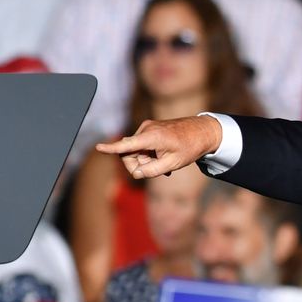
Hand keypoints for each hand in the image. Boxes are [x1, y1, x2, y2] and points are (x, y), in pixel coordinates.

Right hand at [94, 116, 222, 179]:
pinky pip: (141, 146)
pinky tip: (163, 161)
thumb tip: (136, 173)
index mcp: (151, 137)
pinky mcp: (150, 129)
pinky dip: (148, 155)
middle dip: (137, 166)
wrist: (203, 131)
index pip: (126, 145)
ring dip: (145, 161)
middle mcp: (146, 129)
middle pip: (128, 153)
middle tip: (156, 172)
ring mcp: (147, 127)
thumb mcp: (172, 164)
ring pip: (135, 151)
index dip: (111, 148)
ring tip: (164, 167)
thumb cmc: (189, 147)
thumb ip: (152, 170)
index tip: (98, 148)